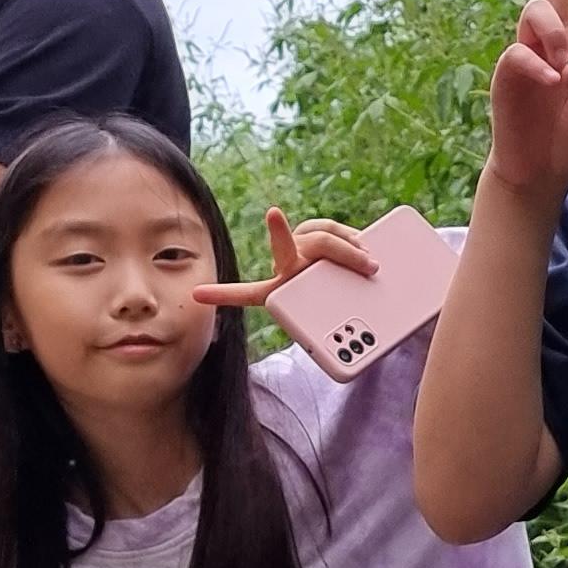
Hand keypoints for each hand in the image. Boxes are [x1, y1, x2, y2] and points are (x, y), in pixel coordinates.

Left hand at [193, 209, 377, 307]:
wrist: (350, 285)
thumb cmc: (337, 307)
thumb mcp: (332, 320)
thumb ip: (333, 323)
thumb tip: (352, 339)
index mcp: (281, 292)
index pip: (248, 294)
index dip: (224, 295)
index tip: (198, 294)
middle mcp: (286, 266)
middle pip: (296, 251)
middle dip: (332, 256)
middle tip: (344, 253)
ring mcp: (301, 246)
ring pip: (319, 235)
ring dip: (348, 249)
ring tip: (369, 264)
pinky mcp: (316, 233)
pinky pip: (329, 228)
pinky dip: (350, 237)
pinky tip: (366, 247)